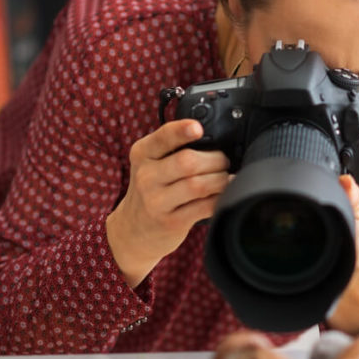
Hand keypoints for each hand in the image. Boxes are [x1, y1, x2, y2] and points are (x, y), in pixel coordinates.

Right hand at [106, 120, 230, 287]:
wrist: (133, 230)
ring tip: (224, 178)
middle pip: (188, 162)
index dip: (182, 131)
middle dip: (216, 160)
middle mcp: (145, 176)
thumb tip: (214, 139)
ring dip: (221, 180)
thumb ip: (172, 149)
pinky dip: (220, 198)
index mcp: (142, 154)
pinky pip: (205, 206)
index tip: (198, 128)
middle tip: (223, 162)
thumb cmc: (152, 189)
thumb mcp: (151, 164)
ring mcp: (157, 201)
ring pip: (198, 185)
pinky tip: (223, 194)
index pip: (163, 137)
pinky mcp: (171, 222)